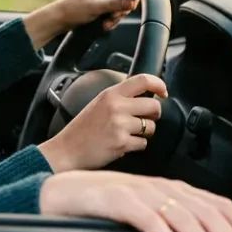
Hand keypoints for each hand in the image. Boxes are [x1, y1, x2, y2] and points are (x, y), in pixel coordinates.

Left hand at [23, 0, 138, 49]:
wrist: (59, 18)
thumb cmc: (75, 9)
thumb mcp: (97, 7)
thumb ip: (116, 4)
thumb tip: (133, 2)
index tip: (131, 5)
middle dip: (121, 9)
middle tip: (113, 17)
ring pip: (120, 5)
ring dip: (115, 16)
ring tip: (106, 24)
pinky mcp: (100, 2)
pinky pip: (112, 10)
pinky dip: (110, 18)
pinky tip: (104, 25)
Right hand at [37, 73, 166, 171]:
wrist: (67, 150)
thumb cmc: (82, 129)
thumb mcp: (98, 103)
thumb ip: (119, 98)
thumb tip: (145, 96)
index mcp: (110, 94)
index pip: (143, 80)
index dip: (159, 84)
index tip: (163, 92)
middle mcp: (116, 106)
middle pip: (154, 105)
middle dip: (154, 115)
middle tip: (146, 119)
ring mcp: (119, 125)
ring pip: (151, 127)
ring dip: (145, 133)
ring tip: (128, 134)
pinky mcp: (121, 142)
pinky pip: (143, 144)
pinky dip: (136, 146)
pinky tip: (122, 144)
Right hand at [40, 171, 231, 231]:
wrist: (60, 192)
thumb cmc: (103, 206)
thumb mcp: (145, 212)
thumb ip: (173, 222)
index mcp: (169, 189)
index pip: (214, 203)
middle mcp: (159, 188)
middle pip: (204, 211)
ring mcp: (138, 192)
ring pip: (181, 216)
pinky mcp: (117, 201)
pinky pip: (147, 220)